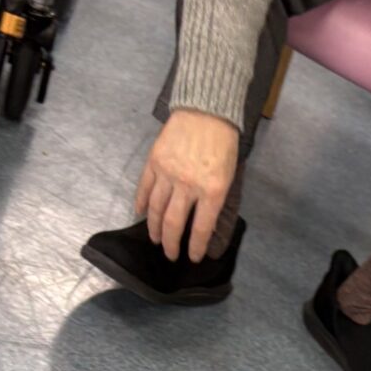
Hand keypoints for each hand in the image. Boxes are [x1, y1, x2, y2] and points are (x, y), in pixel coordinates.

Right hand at [134, 108, 240, 261]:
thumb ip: (216, 201)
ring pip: (157, 209)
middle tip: (171, 256)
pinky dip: (141, 203)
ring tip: (156, 240)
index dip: (196, 247)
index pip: (202, 228)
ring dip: (155, 229)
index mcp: (212, 191)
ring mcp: (169, 173)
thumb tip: (204, 225)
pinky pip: (145, 188)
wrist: (207, 112)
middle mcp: (188, 185)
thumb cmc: (223, 145)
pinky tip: (141, 214)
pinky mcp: (155, 161)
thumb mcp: (229, 176)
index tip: (193, 258)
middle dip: (172, 244)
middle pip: (175, 223)